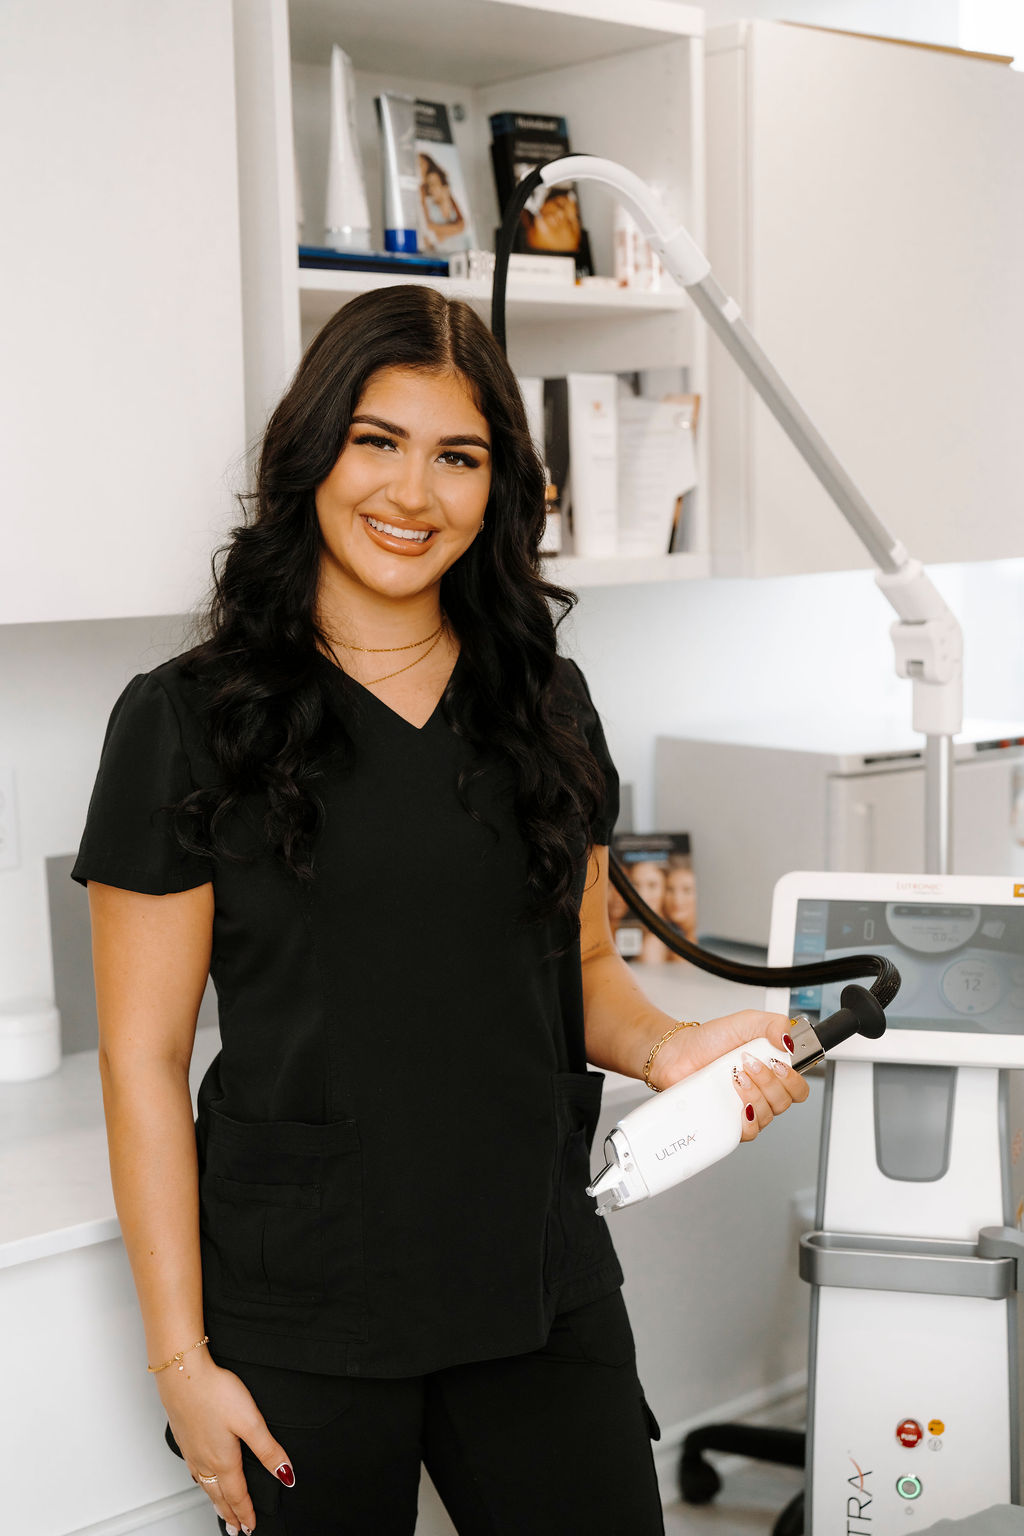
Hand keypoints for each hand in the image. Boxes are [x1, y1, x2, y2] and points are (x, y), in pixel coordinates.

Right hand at [157, 1354, 294, 1532]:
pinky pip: (193, 1471)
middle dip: (229, 1514)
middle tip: (236, 1530)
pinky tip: (201, 1476)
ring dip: (214, 1501)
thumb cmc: (214, 1393)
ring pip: (204, 1485)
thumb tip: (285, 1474)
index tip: (252, 1526)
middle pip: (219, 1496)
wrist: (182, 1374)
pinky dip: (201, 1483)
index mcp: (223, 1460)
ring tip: (220, 1510)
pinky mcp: (183, 1438)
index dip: (247, 1512)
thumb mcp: (250, 1421)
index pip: (237, 1495)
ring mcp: (191, 1450)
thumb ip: (268, 1449)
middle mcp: (204, 1460)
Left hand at [648, 1009, 808, 1140]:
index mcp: (771, 1072)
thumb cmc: (709, 1040)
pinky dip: (746, 1118)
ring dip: (753, 1094)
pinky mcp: (729, 1121)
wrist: (678, 1052)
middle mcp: (762, 1092)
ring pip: (767, 1116)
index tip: (777, 1063)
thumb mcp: (746, 1022)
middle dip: (767, 1081)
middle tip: (748, 1063)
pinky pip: (749, 1131)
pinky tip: (736, 1100)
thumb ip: (774, 1024)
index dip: (793, 1080)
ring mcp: (745, 1107)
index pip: (798, 1088)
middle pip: (784, 1101)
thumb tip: (789, 1041)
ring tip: (735, 1076)